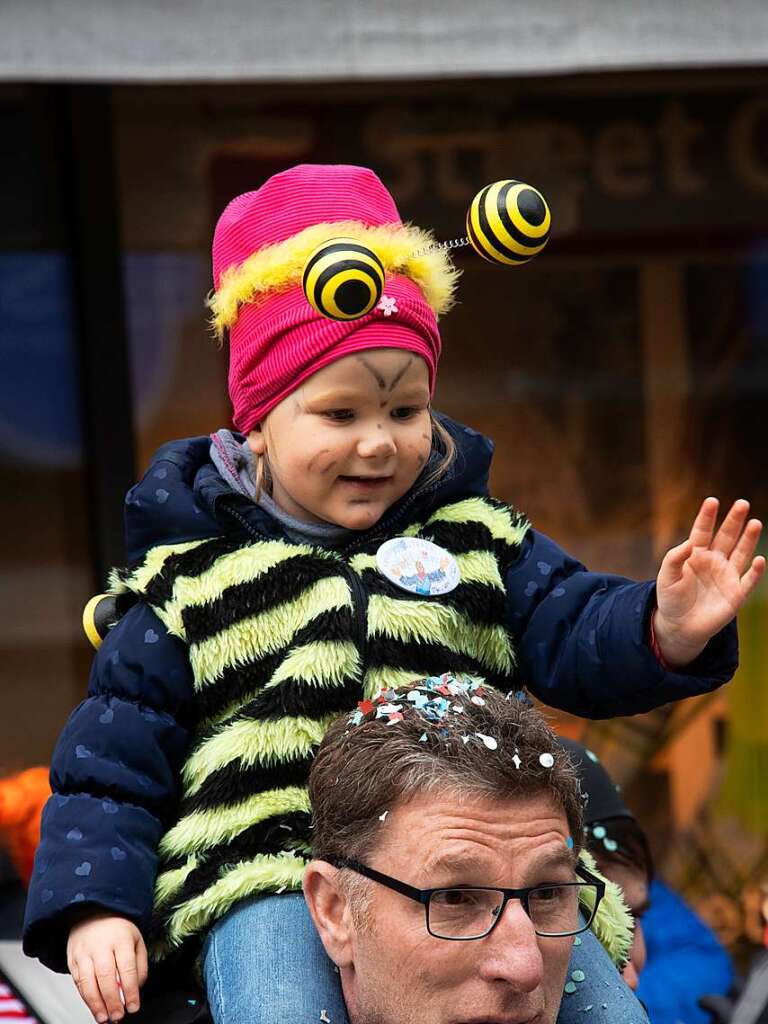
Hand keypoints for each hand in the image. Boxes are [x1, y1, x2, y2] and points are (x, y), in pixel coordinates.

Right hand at [67, 912, 147, 1021]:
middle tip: (118, 1016)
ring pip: (88, 981)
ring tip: (104, 1017)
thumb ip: (139, 966)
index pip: (127, 968)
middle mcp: (101, 945)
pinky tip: (94, 1006)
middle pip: (106, 976)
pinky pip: (78, 982)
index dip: (130, 991)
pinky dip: (85, 997)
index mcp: (121, 938)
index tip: (133, 1007)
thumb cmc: (118, 930)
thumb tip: (135, 989)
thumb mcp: (136, 940)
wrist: (93, 912)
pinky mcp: (72, 959)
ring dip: (96, 1003)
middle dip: (112, 1000)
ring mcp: (84, 952)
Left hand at [654, 498, 764, 666]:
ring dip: (749, 539)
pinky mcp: (736, 594)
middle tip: (742, 503)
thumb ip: (674, 558)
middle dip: (734, 520)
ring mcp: (727, 576)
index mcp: (695, 553)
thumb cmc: (671, 598)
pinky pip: (748, 581)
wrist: (679, 626)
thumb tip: (689, 543)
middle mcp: (714, 560)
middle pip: (726, 536)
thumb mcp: (666, 577)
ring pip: (741, 553)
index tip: (712, 501)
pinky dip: (755, 572)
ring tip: (755, 523)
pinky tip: (760, 560)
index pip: (702, 530)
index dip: (707, 516)